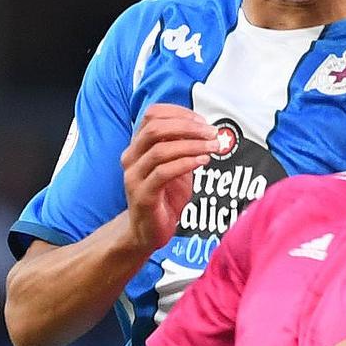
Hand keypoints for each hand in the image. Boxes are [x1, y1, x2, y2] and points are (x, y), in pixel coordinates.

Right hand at [122, 104, 221, 252]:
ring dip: (191, 145)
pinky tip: (203, 161)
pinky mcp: (143, 195)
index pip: (153, 115)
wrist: (148, 231)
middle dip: (187, 126)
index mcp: (138, 146)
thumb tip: (206, 130)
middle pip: (155, 128)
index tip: (203, 121)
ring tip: (213, 147)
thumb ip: (185, 148)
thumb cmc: (164, 198)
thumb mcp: (177, 167)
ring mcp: (134, 176)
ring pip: (160, 149)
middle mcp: (131, 157)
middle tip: (211, 132)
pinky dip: (186, 163)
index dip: (179, 113)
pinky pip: (163, 172)